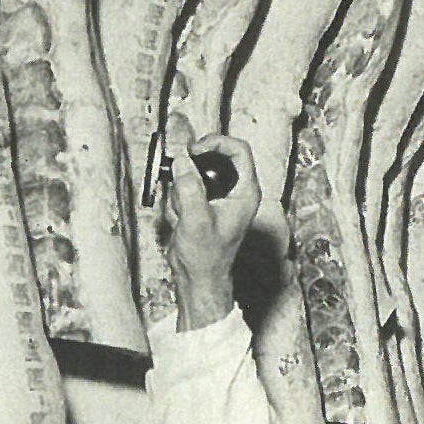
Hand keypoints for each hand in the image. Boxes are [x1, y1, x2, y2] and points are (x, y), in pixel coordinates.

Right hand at [157, 122, 261, 329]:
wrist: (199, 280)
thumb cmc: (206, 258)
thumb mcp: (195, 219)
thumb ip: (188, 187)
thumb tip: (181, 161)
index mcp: (245, 192)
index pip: (238, 150)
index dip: (215, 143)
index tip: (193, 150)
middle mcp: (236, 192)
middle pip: (215, 158)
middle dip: (192, 168)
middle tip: (179, 174)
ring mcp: (220, 198)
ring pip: (197, 173)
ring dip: (182, 188)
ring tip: (182, 213)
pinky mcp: (204, 205)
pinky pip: (187, 189)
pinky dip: (178, 200)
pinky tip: (180, 219)